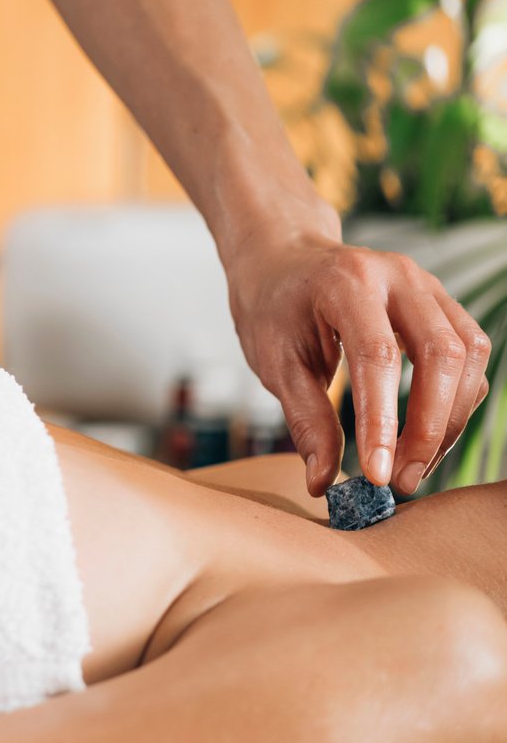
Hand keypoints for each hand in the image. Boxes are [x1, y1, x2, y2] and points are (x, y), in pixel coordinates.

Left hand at [226, 232, 490, 496]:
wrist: (282, 258)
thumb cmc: (273, 309)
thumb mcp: (275, 362)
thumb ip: (305, 419)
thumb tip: (324, 483)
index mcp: (346, 282)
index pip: (377, 357)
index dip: (383, 422)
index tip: (377, 475)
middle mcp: (397, 276)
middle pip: (441, 355)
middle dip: (428, 427)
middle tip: (400, 479)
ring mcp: (427, 284)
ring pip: (468, 356)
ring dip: (449, 419)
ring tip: (412, 465)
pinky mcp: (441, 301)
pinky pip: (469, 353)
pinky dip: (455, 400)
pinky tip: (426, 435)